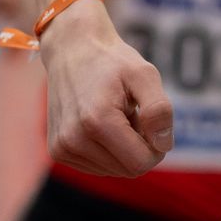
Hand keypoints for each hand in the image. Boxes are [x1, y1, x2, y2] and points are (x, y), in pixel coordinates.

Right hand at [39, 0, 173, 177]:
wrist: (72, 49)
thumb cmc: (113, 61)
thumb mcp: (145, 74)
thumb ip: (159, 109)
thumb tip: (162, 146)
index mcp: (97, 121)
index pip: (141, 163)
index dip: (156, 146)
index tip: (151, 120)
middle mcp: (74, 140)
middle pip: (128, 170)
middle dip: (139, 146)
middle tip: (132, 113)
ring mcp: (62, 148)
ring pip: (114, 171)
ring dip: (123, 148)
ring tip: (115, 115)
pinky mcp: (57, 151)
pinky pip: (97, 167)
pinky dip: (107, 150)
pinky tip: (102, 123)